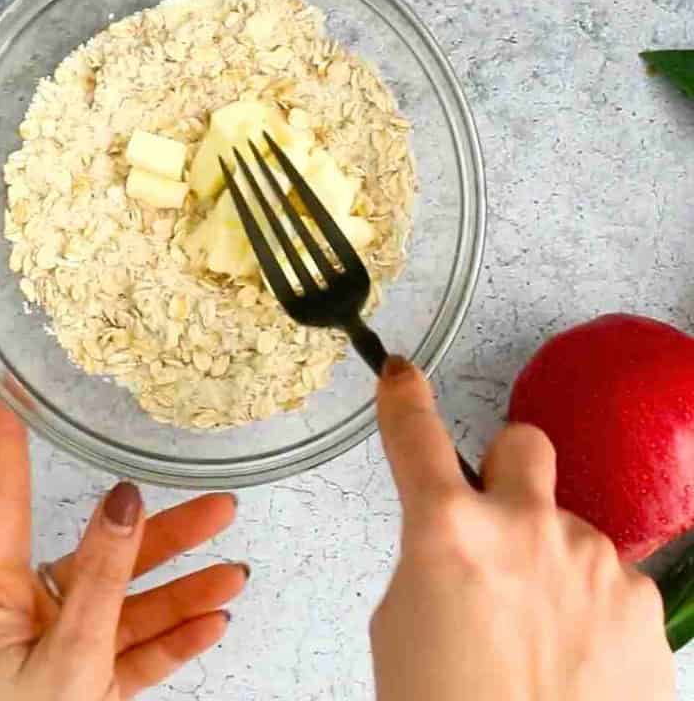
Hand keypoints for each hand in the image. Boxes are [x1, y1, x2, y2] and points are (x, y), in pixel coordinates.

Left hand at [0, 399, 245, 700]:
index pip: (2, 501)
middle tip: (219, 505)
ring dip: (182, 592)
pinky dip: (171, 640)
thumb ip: (102, 581)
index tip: (7, 387)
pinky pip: (129, 653)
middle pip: (94, 557)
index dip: (9, 443)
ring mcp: (48, 653)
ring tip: (236, 575)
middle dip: (162, 537)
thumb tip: (123, 498)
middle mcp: (12, 617)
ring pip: (123, 606)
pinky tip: (213, 622)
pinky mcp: (79, 688)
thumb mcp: (67, 660)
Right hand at [371, 359, 673, 700]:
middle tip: (495, 526)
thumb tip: (457, 547)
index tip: (401, 377)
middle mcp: (527, 529)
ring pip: (570, 532)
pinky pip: (612, 585)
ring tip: (538, 647)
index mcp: (449, 532)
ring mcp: (595, 563)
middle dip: (506, 471)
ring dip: (553, 567)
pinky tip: (576, 668)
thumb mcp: (401, 634)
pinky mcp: (645, 606)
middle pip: (523, 444)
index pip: (414, 434)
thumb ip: (431, 563)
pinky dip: (594, 615)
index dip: (403, 398)